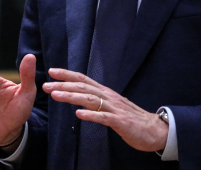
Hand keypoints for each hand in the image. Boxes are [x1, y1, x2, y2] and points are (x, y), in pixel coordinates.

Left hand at [42, 68, 167, 151]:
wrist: (154, 130)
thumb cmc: (130, 117)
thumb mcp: (110, 104)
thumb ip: (96, 99)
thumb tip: (78, 94)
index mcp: (105, 92)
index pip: (83, 79)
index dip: (67, 74)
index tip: (51, 71)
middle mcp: (108, 96)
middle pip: (83, 87)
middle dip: (63, 85)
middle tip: (46, 85)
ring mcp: (114, 108)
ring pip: (90, 99)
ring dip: (72, 96)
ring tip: (56, 96)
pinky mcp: (120, 121)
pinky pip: (103, 117)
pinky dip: (90, 115)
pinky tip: (78, 115)